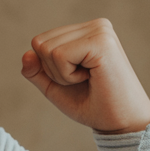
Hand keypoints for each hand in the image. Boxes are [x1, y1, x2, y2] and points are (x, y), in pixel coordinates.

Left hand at [20, 18, 149, 133]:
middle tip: (84, 81)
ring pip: (46, 49)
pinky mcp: (101, 42)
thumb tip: (26, 54)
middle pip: (40, 43)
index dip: (49, 69)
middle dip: (53, 71)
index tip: (78, 79)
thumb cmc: (93, 106)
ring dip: (61, 75)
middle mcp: (95, 25)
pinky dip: (68, 76)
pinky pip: (58, 55)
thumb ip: (37, 71)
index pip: (40, 42)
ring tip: (90, 80)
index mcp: (86, 31)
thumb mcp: (55, 87)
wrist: (123, 124)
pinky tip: (92, 78)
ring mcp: (100, 30)